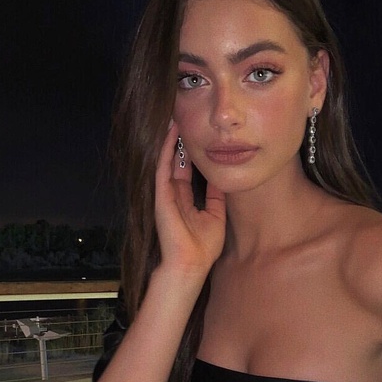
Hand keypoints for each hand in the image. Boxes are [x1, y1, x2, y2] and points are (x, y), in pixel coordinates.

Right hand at [154, 121, 225, 274]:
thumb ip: (215, 196)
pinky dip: (166, 149)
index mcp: (184, 199)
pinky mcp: (161, 195)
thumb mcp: (215, 215)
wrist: (191, 265)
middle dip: (178, 140)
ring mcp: (165, 194)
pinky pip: (163, 166)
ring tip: (175, 117)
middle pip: (174, 160)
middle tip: (183, 116)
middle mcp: (172, 193)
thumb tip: (220, 177)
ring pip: (166, 159)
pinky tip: (172, 132)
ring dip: (170, 139)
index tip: (196, 133)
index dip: (189, 152)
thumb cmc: (202, 248)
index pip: (185, 169)